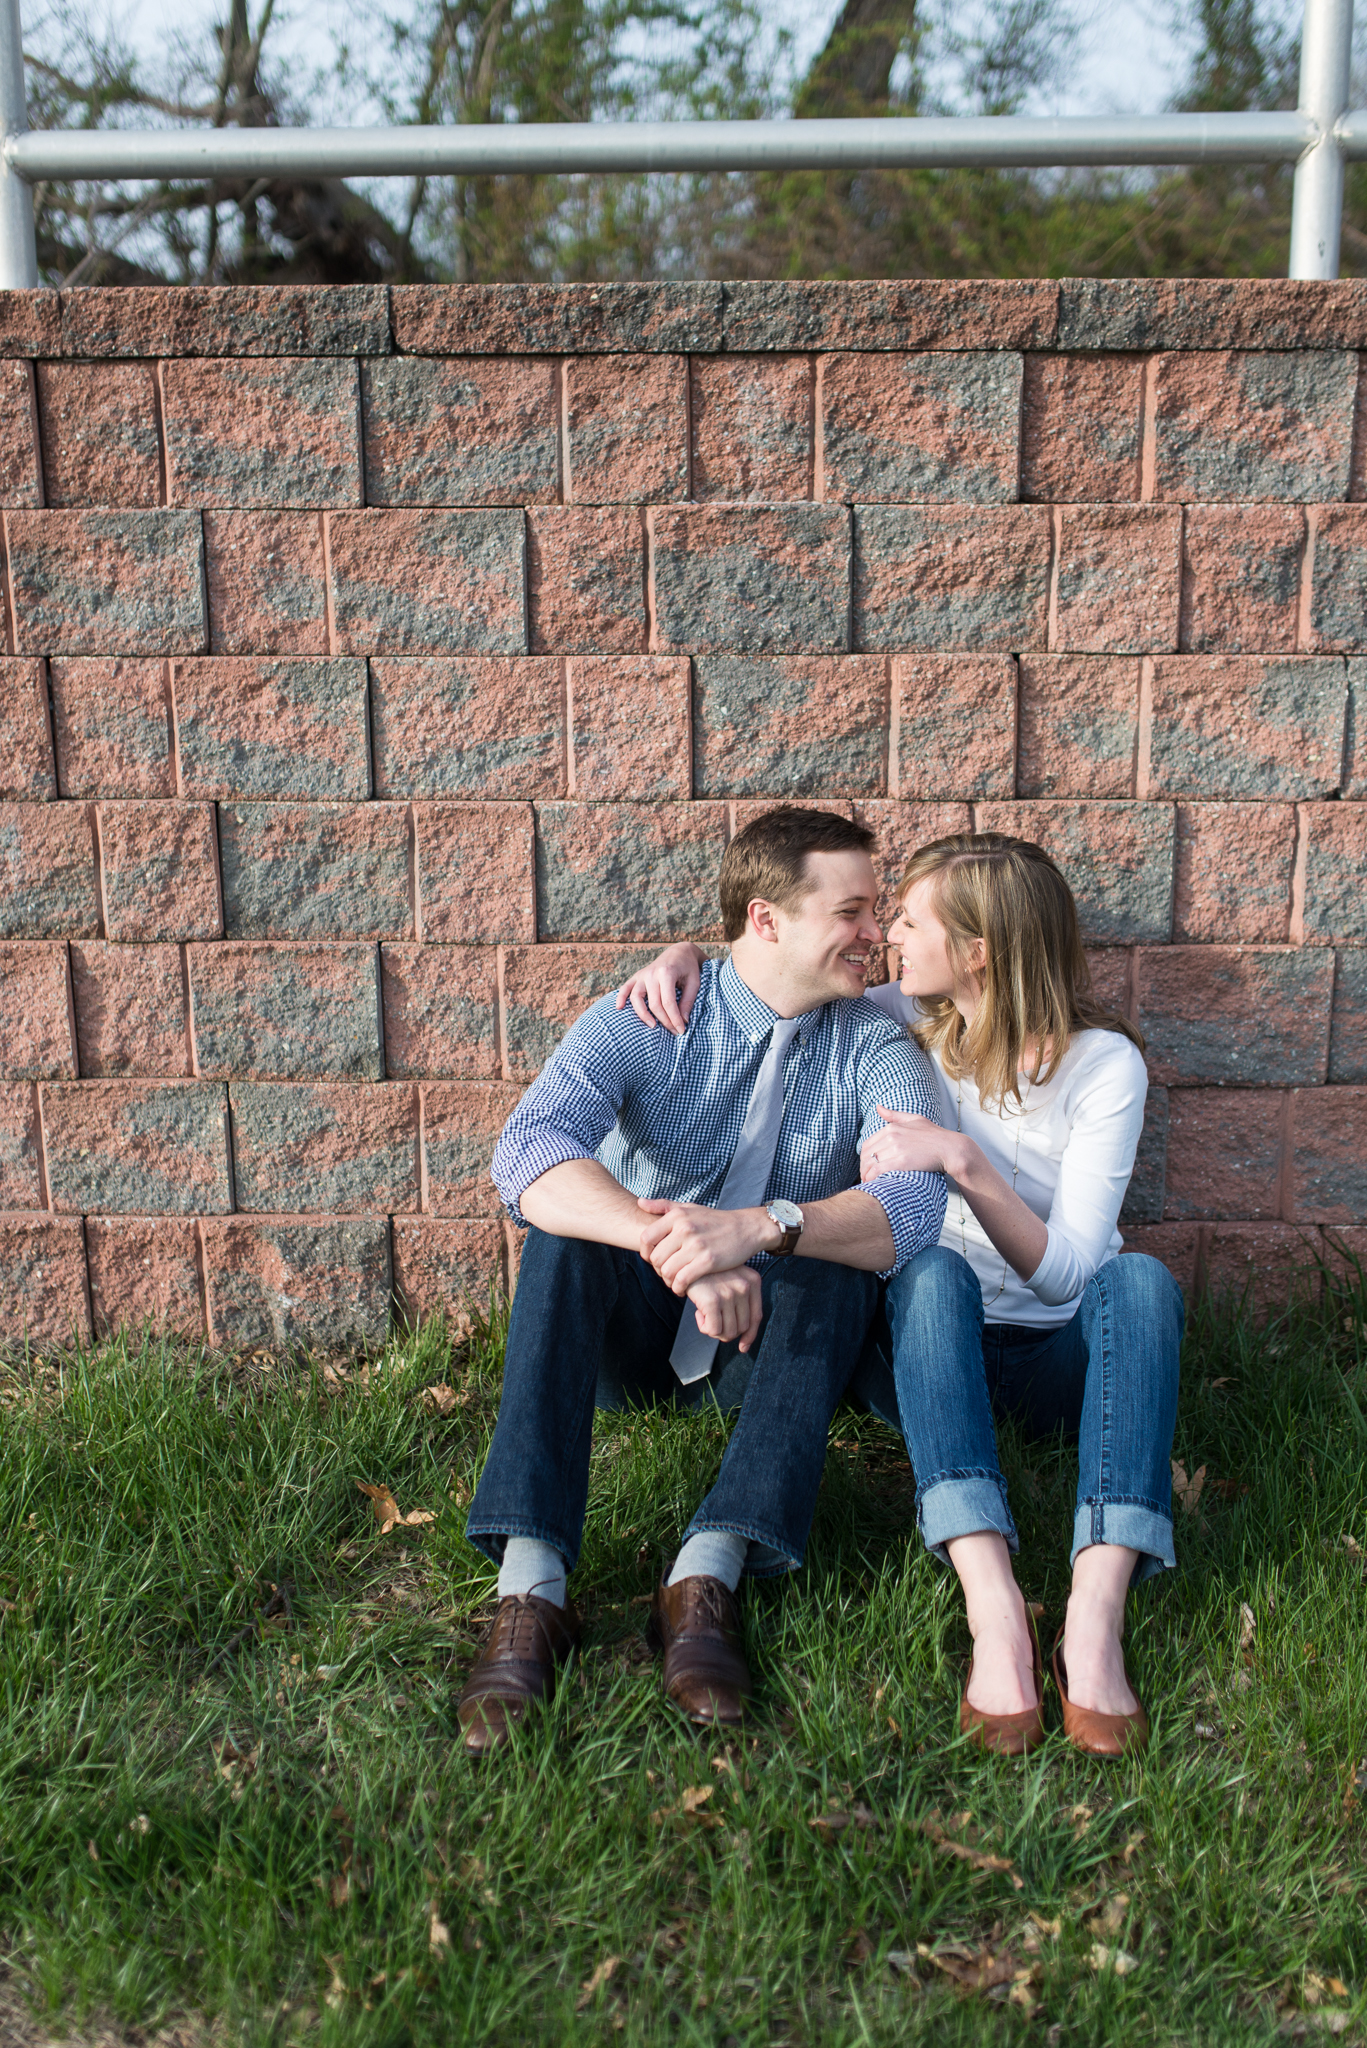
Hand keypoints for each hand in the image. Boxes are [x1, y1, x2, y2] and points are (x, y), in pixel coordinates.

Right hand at [615, 944, 704, 1033]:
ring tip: (653, 1026)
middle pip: (654, 1004)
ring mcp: (642, 974)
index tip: (682, 1030)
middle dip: (665, 1021)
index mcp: (667, 973)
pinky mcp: (637, 976)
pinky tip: (619, 1008)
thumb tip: (683, 1021)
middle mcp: (652, 973)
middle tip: (674, 1031)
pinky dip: (620, 998)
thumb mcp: (694, 983)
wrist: (679, 952)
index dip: (675, 1019)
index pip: (668, 1002)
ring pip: (636, 998)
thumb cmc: (689, 968)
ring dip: (643, 1015)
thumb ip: (688, 1001)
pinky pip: (625, 988)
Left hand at [638, 1197, 768, 1289]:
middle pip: (656, 1258)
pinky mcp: (708, 1261)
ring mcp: (696, 1245)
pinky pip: (682, 1280)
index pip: (646, 1238)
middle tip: (666, 1273)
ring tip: (674, 1281)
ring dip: (668, 1281)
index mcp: (677, 1216)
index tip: (654, 1259)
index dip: (646, 1253)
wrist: (746, 1228)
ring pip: (667, 1271)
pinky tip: (682, 1288)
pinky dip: (678, 1288)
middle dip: (658, 1270)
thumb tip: (640, 1202)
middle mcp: (684, 1228)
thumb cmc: (715, 1220)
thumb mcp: (690, 1208)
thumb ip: (663, 1205)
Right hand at [685, 1267, 764, 1352]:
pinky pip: (713, 1330)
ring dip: (714, 1330)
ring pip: (728, 1332)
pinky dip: (704, 1327)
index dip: (749, 1336)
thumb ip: (739, 1305)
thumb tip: (744, 1345)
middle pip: (741, 1328)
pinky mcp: (713, 1299)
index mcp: (752, 1280)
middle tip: (711, 1319)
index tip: (742, 1347)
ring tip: (704, 1314)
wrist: (684, 1259)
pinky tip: (698, 1313)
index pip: (756, 1317)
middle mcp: (745, 1286)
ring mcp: (729, 1292)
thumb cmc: (706, 1274)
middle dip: (725, 1330)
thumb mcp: (729, 1282)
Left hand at [860, 1107, 963, 1181]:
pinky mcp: (901, 1161)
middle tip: (866, 1177)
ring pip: (870, 1163)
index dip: (865, 1158)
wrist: (950, 1148)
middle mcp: (891, 1136)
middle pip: (867, 1154)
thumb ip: (895, 1115)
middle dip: (863, 1167)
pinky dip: (871, 1178)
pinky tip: (873, 1184)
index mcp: (892, 1127)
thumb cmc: (935, 1135)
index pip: (868, 1144)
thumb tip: (878, 1107)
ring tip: (868, 1183)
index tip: (867, 1166)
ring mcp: (896, 1148)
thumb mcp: (915, 1120)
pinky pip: (878, 1170)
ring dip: (866, 1175)